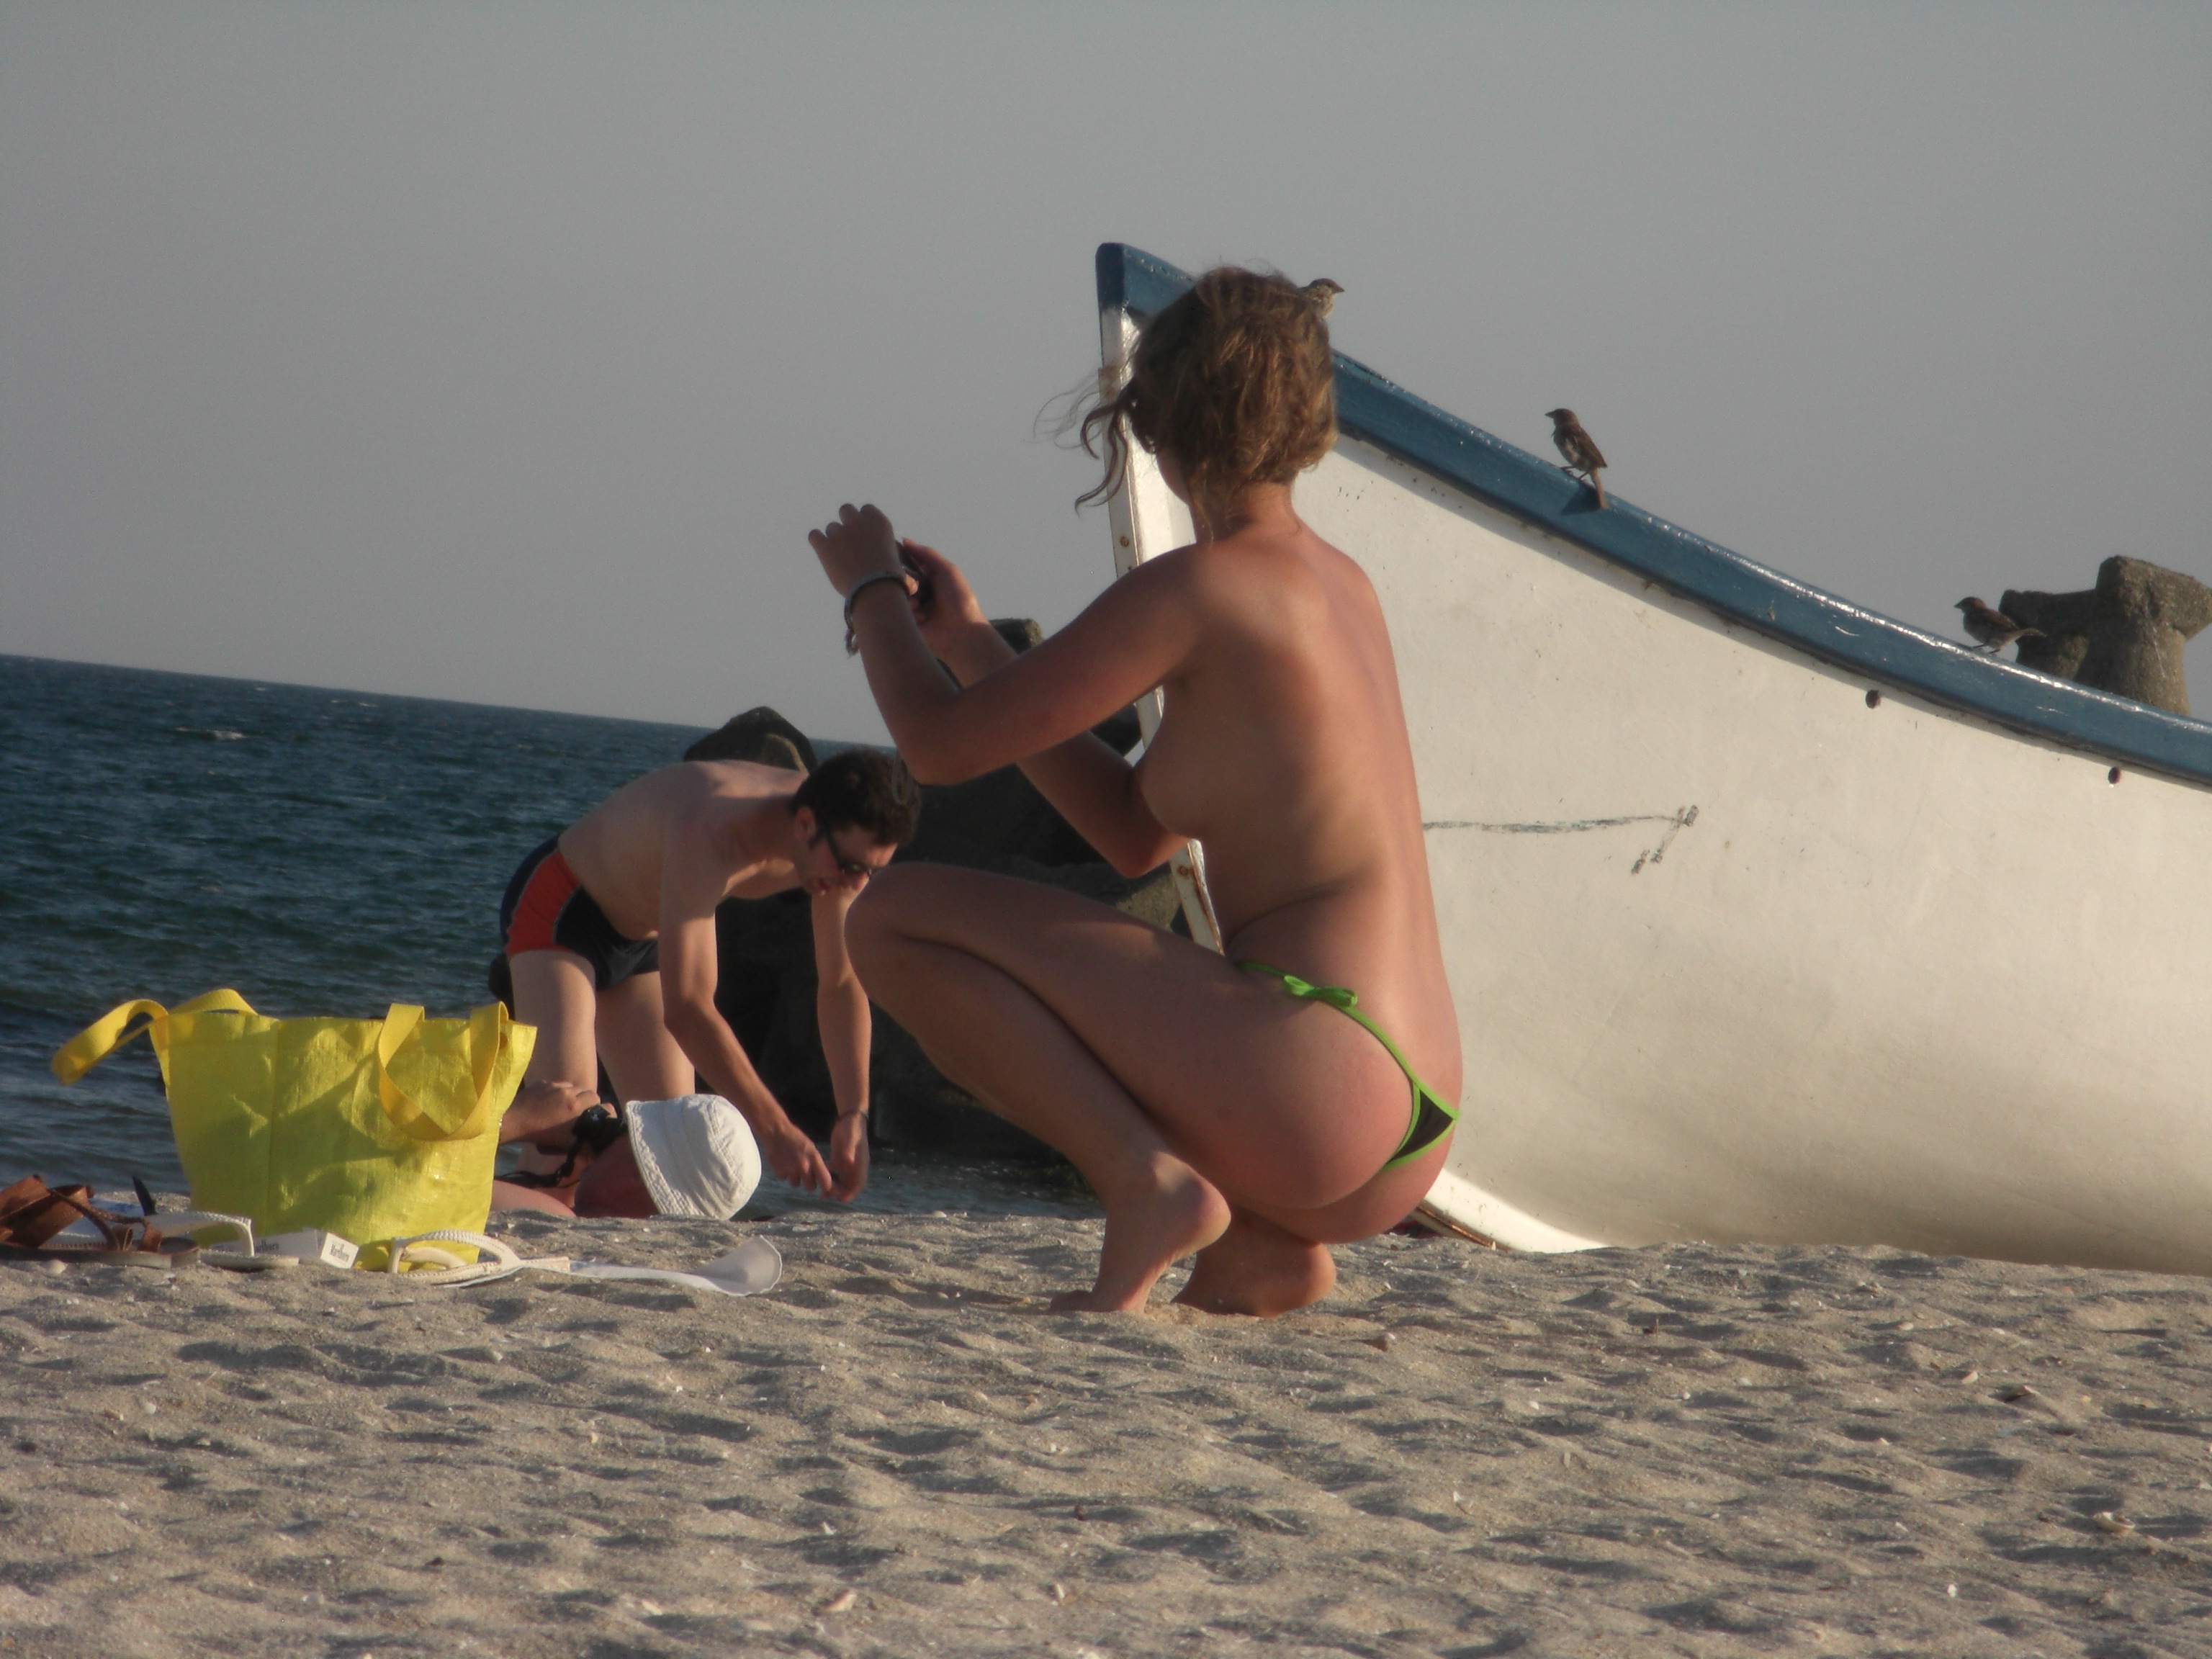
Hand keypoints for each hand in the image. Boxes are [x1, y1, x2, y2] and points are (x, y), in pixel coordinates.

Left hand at [500, 1078, 601, 1146]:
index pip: (595, 1096)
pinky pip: (555, 1084)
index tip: (588, 1111)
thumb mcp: (564, 1141)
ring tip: (560, 1104)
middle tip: (573, 1109)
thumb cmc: (540, 1134)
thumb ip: (581, 1140)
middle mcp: (567, 1090)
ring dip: (568, 1093)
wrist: (514, 1121)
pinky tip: (546, 1100)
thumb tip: (593, 1143)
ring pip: (569, 1085)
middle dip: (581, 1098)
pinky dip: (554, 1090)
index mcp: (575, 1105)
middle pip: (582, 1089)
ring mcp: (554, 1084)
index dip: (593, 1104)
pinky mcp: (542, 1082)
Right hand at [756, 1113, 833, 1196]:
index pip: (826, 1181)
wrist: (776, 1132)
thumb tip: (822, 1178)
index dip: (826, 1186)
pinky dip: (783, 1173)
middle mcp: (804, 1166)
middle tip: (805, 1175)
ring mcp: (791, 1170)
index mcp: (814, 1158)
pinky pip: (784, 1179)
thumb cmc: (795, 1139)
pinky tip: (782, 1162)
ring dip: (794, 1178)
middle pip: (810, 1187)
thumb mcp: (811, 1148)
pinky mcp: (779, 1172)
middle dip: (809, 1183)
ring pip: (796, 1184)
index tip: (824, 1187)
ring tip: (791, 1164)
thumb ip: (816, 1163)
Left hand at [808, 503, 903, 596]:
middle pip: (846, 510)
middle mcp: (859, 523)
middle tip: (849, 539)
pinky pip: (814, 535)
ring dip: (834, 538)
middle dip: (847, 522)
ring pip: (831, 527)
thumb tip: (871, 547)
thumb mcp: (892, 554)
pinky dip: (817, 541)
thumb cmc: (888, 579)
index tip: (864, 532)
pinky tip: (823, 551)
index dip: (863, 520)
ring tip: (841, 557)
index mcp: (878, 522)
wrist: (875, 589)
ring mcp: (841, 533)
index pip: (866, 509)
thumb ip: (879, 543)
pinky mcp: (825, 546)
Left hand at [827, 1113, 869, 1202]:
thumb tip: (849, 1161)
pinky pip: (833, 1173)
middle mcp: (854, 1167)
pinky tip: (816, 1178)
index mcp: (860, 1164)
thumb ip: (850, 1150)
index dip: (851, 1193)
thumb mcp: (851, 1138)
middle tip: (826, 1195)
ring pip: (840, 1181)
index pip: (859, 1183)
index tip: (841, 1199)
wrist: (849, 1119)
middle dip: (838, 1193)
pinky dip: (826, 1177)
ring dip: (832, 1188)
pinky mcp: (838, 1159)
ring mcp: (846, 1164)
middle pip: (848, 1186)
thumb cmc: (852, 1128)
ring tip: (820, 1194)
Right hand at [895, 539, 989, 658]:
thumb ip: (927, 554)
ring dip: (908, 598)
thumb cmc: (959, 598)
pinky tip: (920, 617)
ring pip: (896, 596)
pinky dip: (909, 612)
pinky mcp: (908, 623)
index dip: (900, 561)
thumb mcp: (947, 570)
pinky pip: (898, 613)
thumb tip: (905, 541)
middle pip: (899, 579)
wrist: (962, 632)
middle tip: (914, 587)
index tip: (892, 557)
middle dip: (905, 581)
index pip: (907, 565)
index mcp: (928, 578)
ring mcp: (912, 608)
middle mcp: (919, 592)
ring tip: (920, 605)